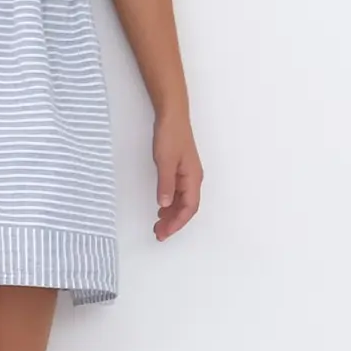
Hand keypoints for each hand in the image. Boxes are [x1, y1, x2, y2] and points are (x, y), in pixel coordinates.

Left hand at [153, 109, 202, 238]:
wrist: (172, 116)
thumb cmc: (171, 136)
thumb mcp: (165, 161)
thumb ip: (165, 184)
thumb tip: (165, 205)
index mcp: (193, 178)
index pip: (189, 207)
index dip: (177, 222)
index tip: (165, 232)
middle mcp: (193, 179)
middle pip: (186, 207)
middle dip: (174, 223)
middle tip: (158, 233)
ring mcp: (187, 175)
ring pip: (182, 201)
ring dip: (171, 214)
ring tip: (158, 225)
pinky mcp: (180, 170)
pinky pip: (178, 193)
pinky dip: (170, 203)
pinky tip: (161, 208)